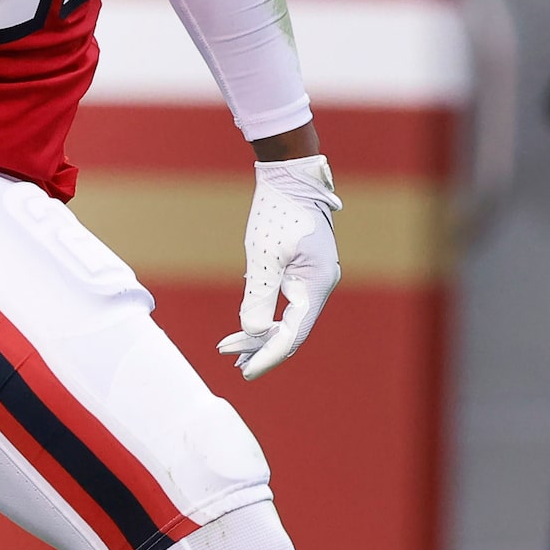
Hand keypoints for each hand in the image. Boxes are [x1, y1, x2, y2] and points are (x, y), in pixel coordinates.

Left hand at [218, 155, 342, 379]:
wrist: (290, 177)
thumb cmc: (277, 212)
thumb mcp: (263, 255)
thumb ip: (259, 294)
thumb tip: (251, 332)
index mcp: (316, 284)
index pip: (292, 334)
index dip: (268, 356)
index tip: (245, 372)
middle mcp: (320, 285)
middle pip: (291, 331)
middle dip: (260, 347)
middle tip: (229, 360)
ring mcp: (314, 279)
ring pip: (288, 319)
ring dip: (261, 335)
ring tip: (232, 351)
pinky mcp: (304, 271)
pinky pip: (287, 304)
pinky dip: (267, 316)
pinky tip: (248, 327)